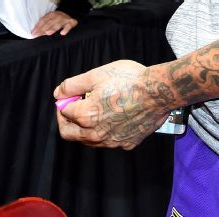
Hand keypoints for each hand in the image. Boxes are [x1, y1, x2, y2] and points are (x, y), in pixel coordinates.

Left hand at [32, 10, 76, 36]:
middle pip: (49, 22)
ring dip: (53, 28)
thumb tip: (36, 32)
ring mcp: (65, 19)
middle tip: (37, 34)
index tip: (33, 32)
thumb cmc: (60, 20)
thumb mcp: (52, 20)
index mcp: (52, 14)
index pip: (43, 20)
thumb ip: (45, 25)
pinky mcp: (72, 22)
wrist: (74, 15)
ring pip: (58, 24)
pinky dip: (66, 29)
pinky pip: (69, 26)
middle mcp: (58, 15)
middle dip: (43, 29)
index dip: (38, 26)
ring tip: (48, 33)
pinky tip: (62, 33)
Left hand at [55, 60, 169, 149]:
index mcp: (86, 116)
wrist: (160, 91)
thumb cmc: (130, 80)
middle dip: (66, 120)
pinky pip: (109, 141)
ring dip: (84, 128)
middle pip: (69, 134)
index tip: (71, 94)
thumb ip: (72, 85)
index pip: (63, 113)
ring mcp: (113, 141)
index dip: (64, 101)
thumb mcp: (96, 74)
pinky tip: (113, 117)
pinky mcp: (127, 143)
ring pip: (88, 140)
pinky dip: (105, 131)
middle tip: (73, 107)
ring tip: (94, 110)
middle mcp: (97, 134)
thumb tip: (58, 93)